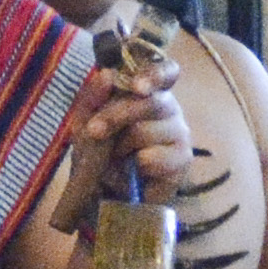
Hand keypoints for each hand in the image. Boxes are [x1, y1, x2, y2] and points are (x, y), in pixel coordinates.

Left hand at [47, 68, 191, 229]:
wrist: (107, 196)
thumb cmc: (100, 154)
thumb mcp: (84, 123)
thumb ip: (92, 98)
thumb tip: (105, 74)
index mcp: (149, 92)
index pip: (166, 72)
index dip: (155, 75)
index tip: (137, 87)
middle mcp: (169, 108)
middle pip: (151, 101)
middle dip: (115, 116)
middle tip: (94, 132)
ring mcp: (180, 133)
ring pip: (146, 130)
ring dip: (121, 148)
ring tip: (116, 160)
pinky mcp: (183, 160)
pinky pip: (154, 157)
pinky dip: (135, 166)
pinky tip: (134, 172)